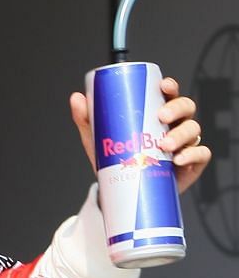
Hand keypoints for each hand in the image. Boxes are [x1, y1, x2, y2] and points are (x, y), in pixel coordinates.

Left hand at [69, 76, 210, 195]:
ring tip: (165, 145)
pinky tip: (179, 159)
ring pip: (193, 129)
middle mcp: (174, 124)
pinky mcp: (192, 162)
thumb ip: (87, 119)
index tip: (163, 86)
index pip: (169, 94)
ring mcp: (185, 142)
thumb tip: (77, 98)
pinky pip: (201, 154)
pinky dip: (193, 154)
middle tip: (161, 117)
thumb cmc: (117, 158)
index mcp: (156, 112)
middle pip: (186, 107)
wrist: (124, 190)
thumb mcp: (99, 138)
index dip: (170, 87)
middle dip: (176, 108)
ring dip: (181, 134)